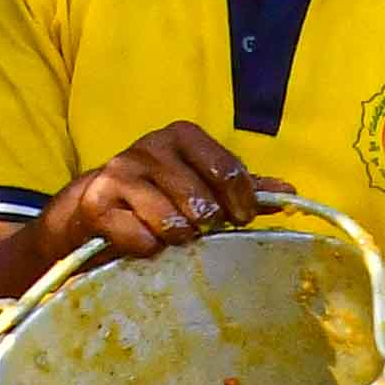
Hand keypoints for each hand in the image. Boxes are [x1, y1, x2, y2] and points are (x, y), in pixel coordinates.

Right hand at [50, 126, 274, 260]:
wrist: (95, 206)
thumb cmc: (159, 195)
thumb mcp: (201, 183)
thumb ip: (242, 188)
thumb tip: (289, 191)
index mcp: (182, 136)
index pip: (228, 170)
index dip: (241, 203)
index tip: (241, 219)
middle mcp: (150, 147)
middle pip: (201, 200)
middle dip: (207, 223)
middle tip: (199, 229)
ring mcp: (120, 173)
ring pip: (171, 221)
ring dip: (179, 237)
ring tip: (173, 235)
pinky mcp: (97, 204)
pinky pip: (141, 239)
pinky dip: (149, 248)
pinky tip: (145, 241)